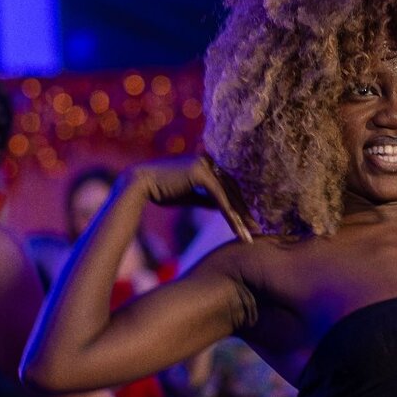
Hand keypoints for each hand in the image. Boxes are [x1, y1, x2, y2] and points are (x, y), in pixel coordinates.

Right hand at [130, 155, 256, 242]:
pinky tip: (236, 228)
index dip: (239, 205)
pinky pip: (220, 198)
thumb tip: (223, 207)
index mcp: (207, 164)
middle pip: (233, 190)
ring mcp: (206, 165)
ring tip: (248, 234)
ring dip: (240, 217)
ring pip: (229, 195)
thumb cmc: (162, 191)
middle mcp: (209, 162)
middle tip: (256, 230)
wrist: (139, 185)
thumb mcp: (191, 196)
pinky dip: (229, 214)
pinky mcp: (202, 173)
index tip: (248, 221)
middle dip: (244, 212)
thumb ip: (207, 198)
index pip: (229, 186)